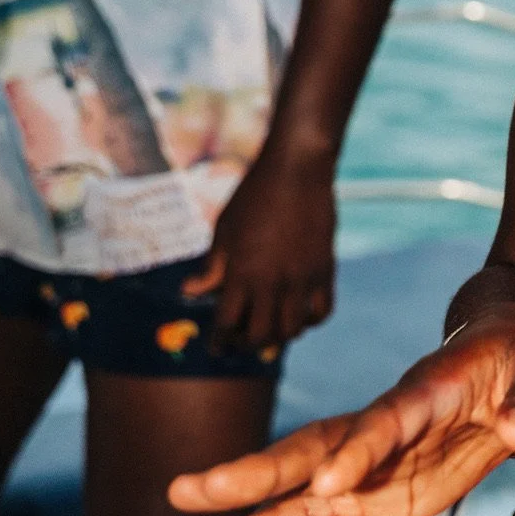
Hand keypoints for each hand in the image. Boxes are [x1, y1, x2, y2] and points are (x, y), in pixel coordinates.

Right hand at [167, 304, 514, 515]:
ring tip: (186, 501)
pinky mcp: (372, 488)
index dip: (359, 452)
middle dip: (262, 468)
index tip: (328, 484)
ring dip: (247, 492)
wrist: (511, 362)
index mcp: (426, 393)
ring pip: (301, 474)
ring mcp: (372, 459)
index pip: (386, 424)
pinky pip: (316, 506)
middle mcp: (385, 425)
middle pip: (317, 445)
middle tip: (200, 486)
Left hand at [182, 143, 335, 353]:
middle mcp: (272, 282)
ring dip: (279, 336)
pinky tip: (299, 313)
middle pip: (260, 337)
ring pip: (292, 331)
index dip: (220, 340)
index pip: (227, 324)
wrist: (297, 169)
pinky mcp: (324, 270)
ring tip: (270, 328)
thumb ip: (211, 266)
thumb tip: (190, 292)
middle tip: (241, 341)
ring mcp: (302, 278)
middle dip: (246, 345)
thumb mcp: (223, 230)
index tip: (217, 346)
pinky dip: (310, 321)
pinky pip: (321, 312)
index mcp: (242, 274)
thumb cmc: (253, 196)